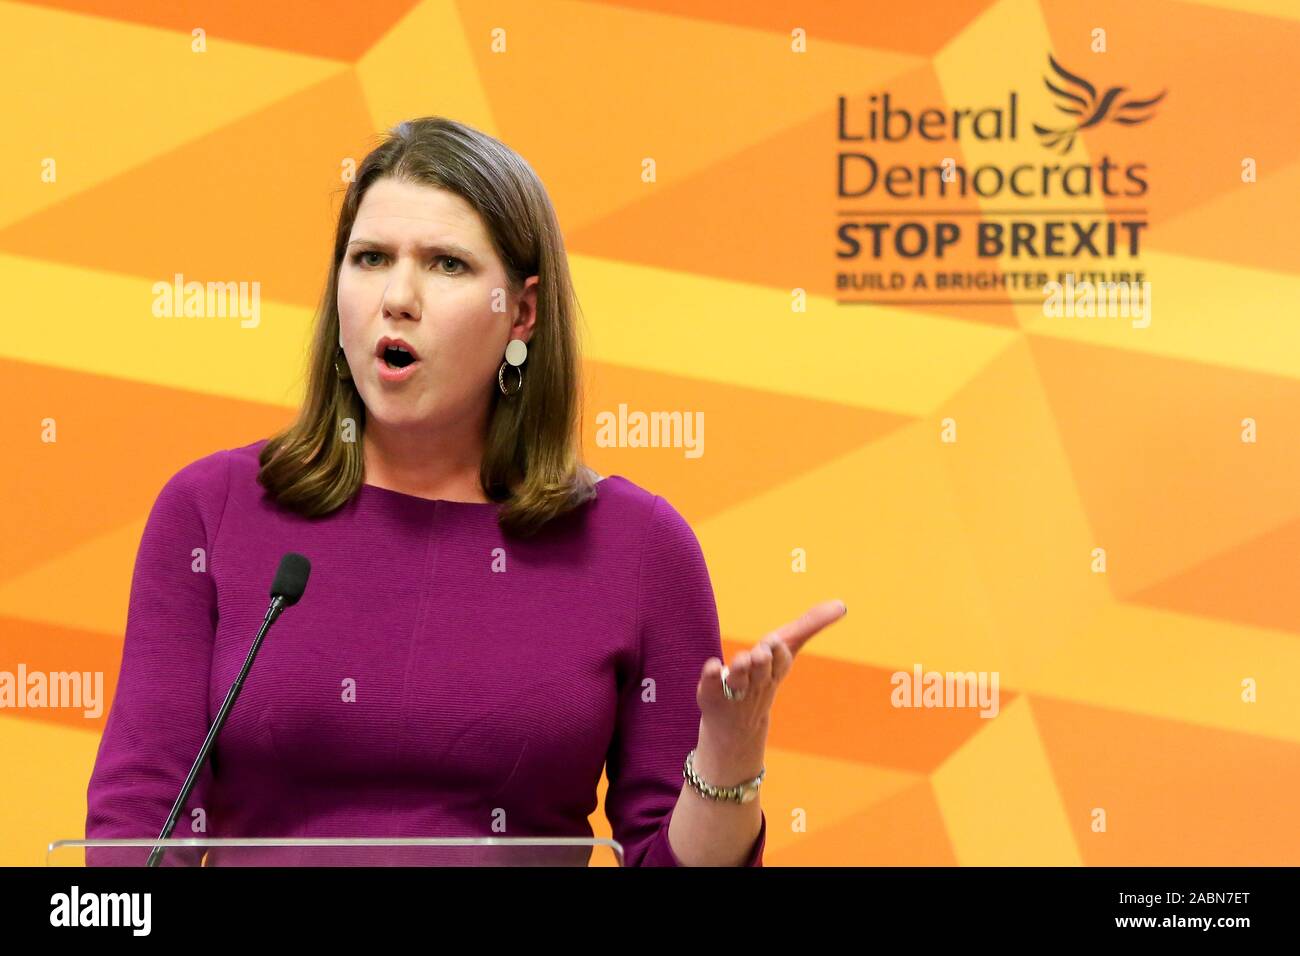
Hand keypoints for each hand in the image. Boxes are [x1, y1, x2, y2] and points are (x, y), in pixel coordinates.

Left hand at [692, 599, 847, 782]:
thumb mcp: (786, 651)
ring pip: (738, 678)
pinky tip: (710, 666)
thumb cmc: (764, 678)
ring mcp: (733, 690)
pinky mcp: (711, 694)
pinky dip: (710, 675)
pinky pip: (711, 685)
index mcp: (774, 671)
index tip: (774, 641)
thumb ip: (810, 625)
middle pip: (761, 669)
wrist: (737, 727)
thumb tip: (841, 604)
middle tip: (760, 651)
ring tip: (741, 659)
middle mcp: (756, 681)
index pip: (780, 660)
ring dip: (740, 667)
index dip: (777, 652)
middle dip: (761, 659)